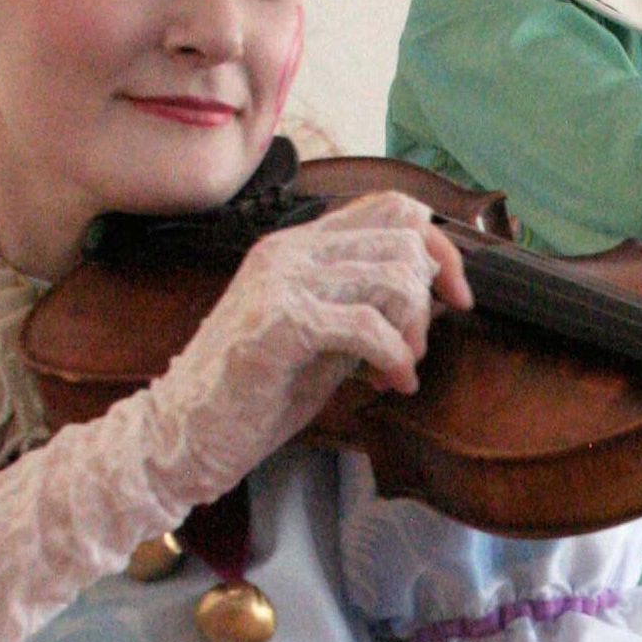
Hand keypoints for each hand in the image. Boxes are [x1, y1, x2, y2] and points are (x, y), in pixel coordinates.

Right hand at [137, 191, 471, 506]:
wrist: (185, 434)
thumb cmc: (254, 395)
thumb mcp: (324, 343)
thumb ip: (368, 312)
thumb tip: (434, 298)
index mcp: (298, 247)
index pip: (390, 207)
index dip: (439, 249)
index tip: (455, 299)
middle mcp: (289, 250)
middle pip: (402, 235)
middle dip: (427, 299)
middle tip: (413, 351)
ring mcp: (281, 281)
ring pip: (392, 276)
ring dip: (413, 330)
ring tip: (400, 370)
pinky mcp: (280, 322)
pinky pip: (367, 324)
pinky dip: (394, 357)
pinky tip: (391, 383)